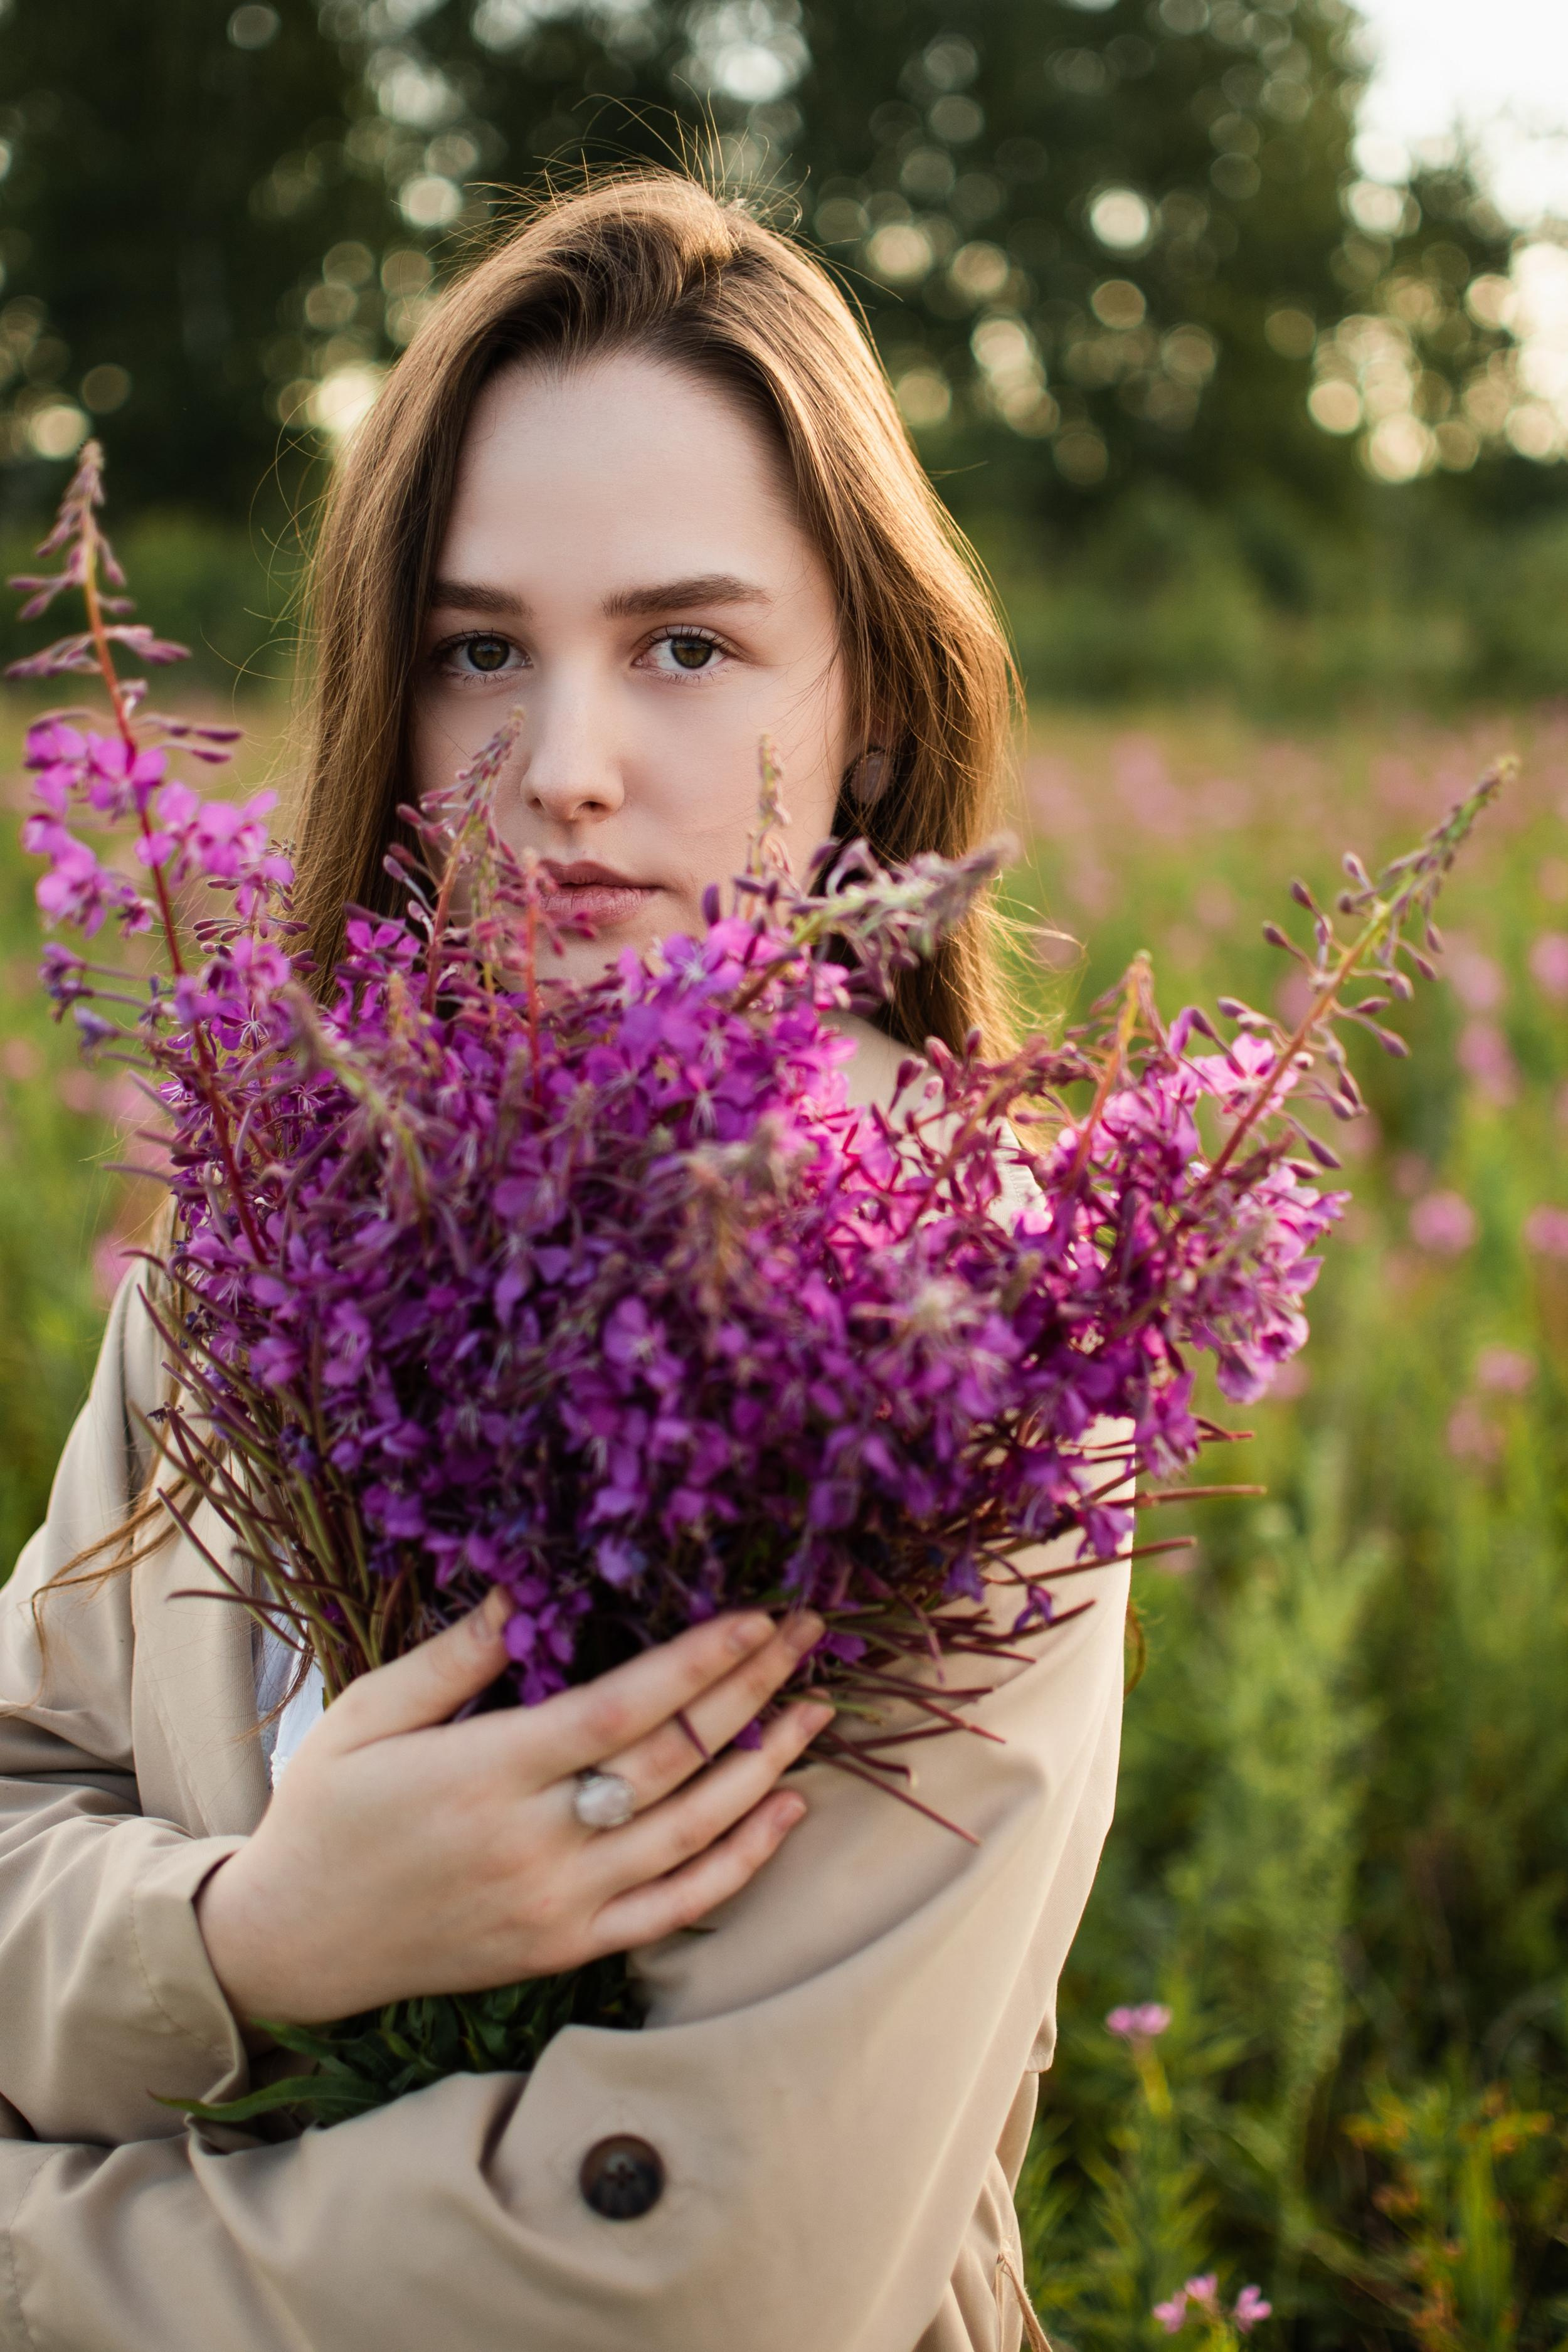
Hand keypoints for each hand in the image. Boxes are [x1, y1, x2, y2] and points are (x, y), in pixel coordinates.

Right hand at [196, 1594, 829, 2026]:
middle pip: (672, 1760)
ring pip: (691, 1832)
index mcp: (483, 1772)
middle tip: (808, 1639)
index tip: (756, 1617)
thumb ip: (451, 1657)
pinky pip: (674, 1905)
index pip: (622, 1710)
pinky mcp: (564, 1948)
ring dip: (764, 1767)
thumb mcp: (365, 1715)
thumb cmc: (325, 1812)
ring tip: (814, 1712)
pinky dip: (740, 1861)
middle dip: (750, 1691)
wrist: (291, 1944)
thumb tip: (521, 1589)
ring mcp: (556, 1904)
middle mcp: (533, 1843)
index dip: (699, 1662)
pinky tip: (784, 1810)